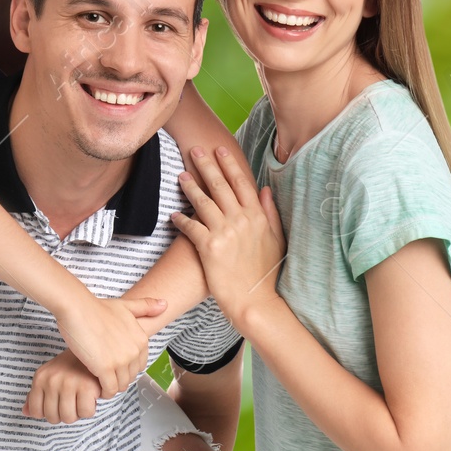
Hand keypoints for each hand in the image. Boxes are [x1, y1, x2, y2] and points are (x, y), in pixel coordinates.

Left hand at [22, 349, 104, 423]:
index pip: (36, 412)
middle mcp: (51, 381)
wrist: (94, 347)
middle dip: (64, 413)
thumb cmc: (71, 365)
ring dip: (77, 413)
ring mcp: (68, 383)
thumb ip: (36, 395)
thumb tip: (25, 412)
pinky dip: (90, 408)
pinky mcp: (87, 387)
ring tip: (81, 399)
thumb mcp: (49, 376)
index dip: (49, 412)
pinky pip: (86, 413)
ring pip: (69, 418)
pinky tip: (91, 396)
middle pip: (53, 418)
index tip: (59, 403)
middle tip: (73, 400)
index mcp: (40, 378)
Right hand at [52, 295, 164, 397]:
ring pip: (120, 385)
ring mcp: (121, 360)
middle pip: (130, 377)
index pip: (139, 366)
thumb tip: (165, 304)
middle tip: (104, 375)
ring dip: (110, 387)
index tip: (113, 365)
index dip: (126, 368)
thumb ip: (145, 306)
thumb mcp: (125, 305)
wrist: (77, 308)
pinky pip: (109, 389)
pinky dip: (103, 391)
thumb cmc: (97, 307)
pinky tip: (95, 384)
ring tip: (98, 380)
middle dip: (118, 378)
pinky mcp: (105, 368)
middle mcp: (135, 351)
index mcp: (141, 339)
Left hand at [171, 146, 285, 328]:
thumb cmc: (266, 273)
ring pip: (203, 202)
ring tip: (181, 175)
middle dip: (206, 165)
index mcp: (258, 216)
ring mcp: (225, 232)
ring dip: (190, 187)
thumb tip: (264, 189)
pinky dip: (182, 219)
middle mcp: (241, 220)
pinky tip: (174, 214)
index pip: (241, 183)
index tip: (219, 149)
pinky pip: (191, 227)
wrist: (255, 301)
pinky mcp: (209, 247)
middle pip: (220, 186)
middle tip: (194, 150)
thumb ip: (270, 213)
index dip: (229, 164)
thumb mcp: (276, 240)